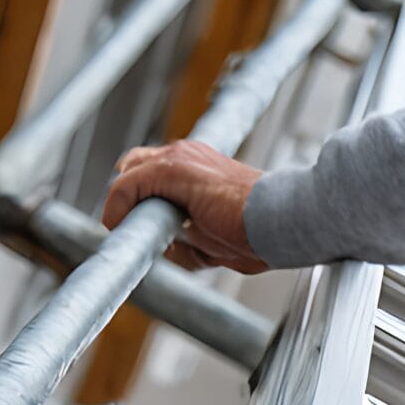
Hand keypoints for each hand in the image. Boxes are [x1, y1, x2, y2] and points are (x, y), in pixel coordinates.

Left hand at [100, 139, 268, 273]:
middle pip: (134, 164)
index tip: (138, 227)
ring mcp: (180, 158)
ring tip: (126, 230)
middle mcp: (189, 154)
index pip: (153, 170)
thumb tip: (169, 251)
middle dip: (127, 196)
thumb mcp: (217, 238)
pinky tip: (120, 225)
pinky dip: (117, 205)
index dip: (138, 198)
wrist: (287, 220)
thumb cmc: (263, 231)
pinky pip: (126, 185)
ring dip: (122, 202)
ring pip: (128, 171)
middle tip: (128, 227)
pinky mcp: (172, 169)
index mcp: (202, 166)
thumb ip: (191, 240)